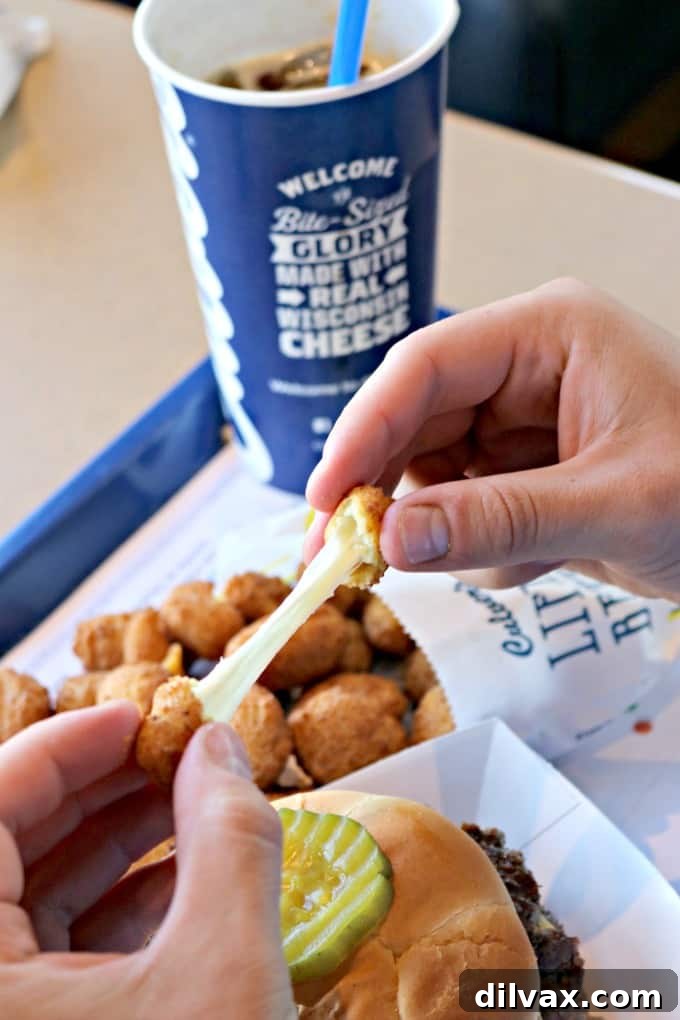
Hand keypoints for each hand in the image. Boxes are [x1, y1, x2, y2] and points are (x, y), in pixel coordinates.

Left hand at [0, 703, 294, 1019]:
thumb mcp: (222, 969)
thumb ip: (227, 839)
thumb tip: (218, 744)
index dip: (65, 746)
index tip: (142, 717)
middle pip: (8, 841)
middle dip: (103, 787)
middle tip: (178, 752)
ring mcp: (5, 1009)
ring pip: (32, 893)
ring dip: (120, 840)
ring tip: (197, 805)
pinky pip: (51, 947)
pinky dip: (120, 903)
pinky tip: (187, 879)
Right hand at [305, 278, 679, 599]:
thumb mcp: (615, 504)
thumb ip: (501, 520)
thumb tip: (391, 538)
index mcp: (548, 334)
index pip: (424, 367)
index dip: (362, 430)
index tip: (324, 497)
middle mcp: (524, 370)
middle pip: (414, 424)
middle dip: (385, 493)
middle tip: (345, 557)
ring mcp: (523, 424)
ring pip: (434, 476)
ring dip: (449, 529)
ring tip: (514, 560)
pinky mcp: (526, 472)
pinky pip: (466, 511)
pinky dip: (485, 549)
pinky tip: (544, 560)